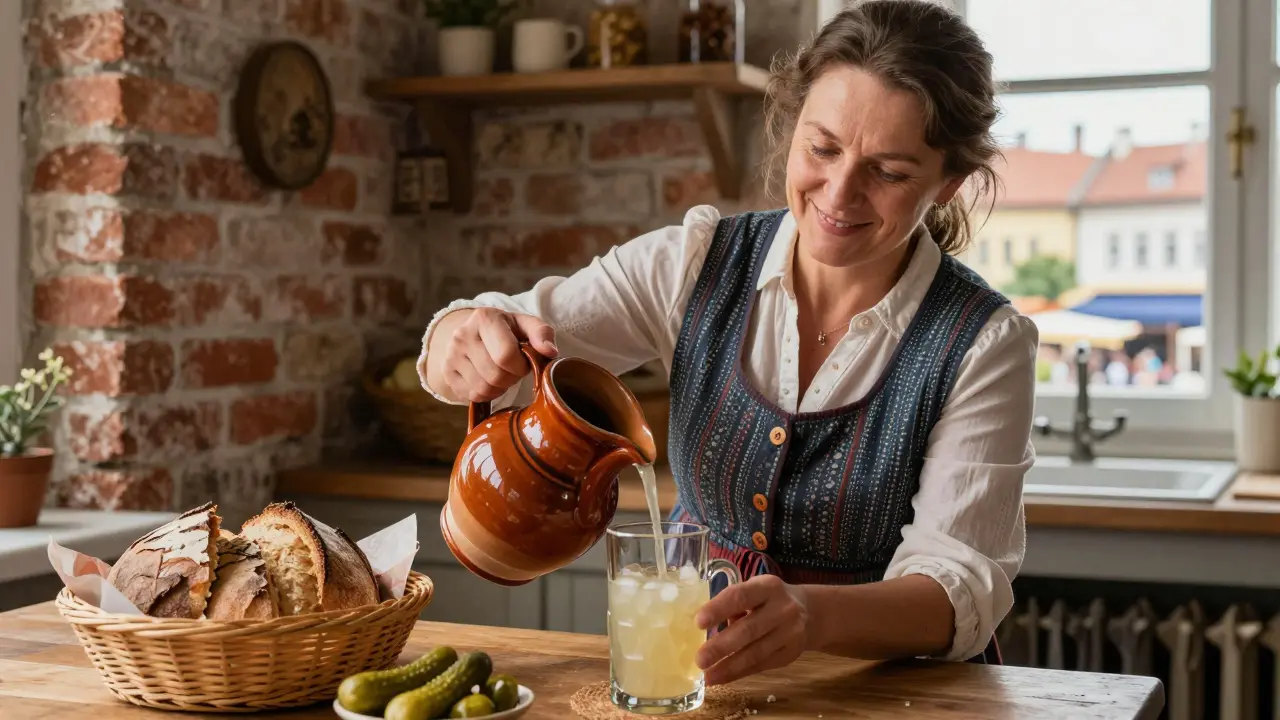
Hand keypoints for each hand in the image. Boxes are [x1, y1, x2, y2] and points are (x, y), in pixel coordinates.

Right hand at [441, 308, 557, 402]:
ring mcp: (451, 354)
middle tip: (513, 369)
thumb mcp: (526, 325)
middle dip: (511, 378)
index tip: (523, 361)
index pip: (505, 355)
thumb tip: (550, 352)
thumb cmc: (507, 330)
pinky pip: (472, 395)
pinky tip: (489, 380)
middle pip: (495, 375)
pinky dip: (487, 393)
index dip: (521, 365)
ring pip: (484, 388)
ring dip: (500, 387)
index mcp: (485, 318)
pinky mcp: (446, 372)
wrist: (474, 332)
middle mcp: (463, 334)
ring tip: (502, 373)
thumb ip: (542, 334)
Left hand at [694, 574, 810, 685]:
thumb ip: (732, 603)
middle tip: (699, 659)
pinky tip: (721, 677)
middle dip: (721, 646)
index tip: (698, 622)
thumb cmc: (768, 600)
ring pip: (755, 653)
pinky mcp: (790, 654)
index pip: (741, 596)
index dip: (719, 609)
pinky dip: (738, 673)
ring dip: (728, 666)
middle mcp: (782, 609)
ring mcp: (790, 633)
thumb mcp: (755, 590)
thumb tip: (702, 626)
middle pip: (749, 629)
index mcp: (768, 587)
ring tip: (707, 675)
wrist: (810, 613)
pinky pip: (761, 665)